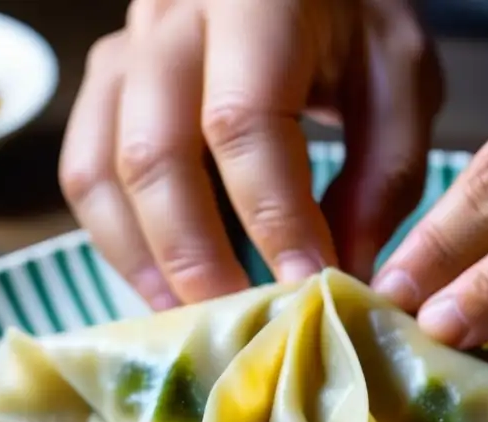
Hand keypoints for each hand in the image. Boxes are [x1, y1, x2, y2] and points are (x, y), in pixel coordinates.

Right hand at [59, 0, 441, 308]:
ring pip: (102, 170)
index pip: (243, 123)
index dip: (272, 217)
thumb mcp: (401, 77)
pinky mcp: (108, 84)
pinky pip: (86, 172)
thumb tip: (342, 273)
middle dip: (198, 257)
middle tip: (243, 324)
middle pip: (153, 155)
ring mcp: (124, 49)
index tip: (306, 288)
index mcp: (252, 1)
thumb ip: (384, 170)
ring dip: (146, 260)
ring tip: (196, 322)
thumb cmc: (357, 18)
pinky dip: (120, 240)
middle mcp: (169, 18)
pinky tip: (166, 285)